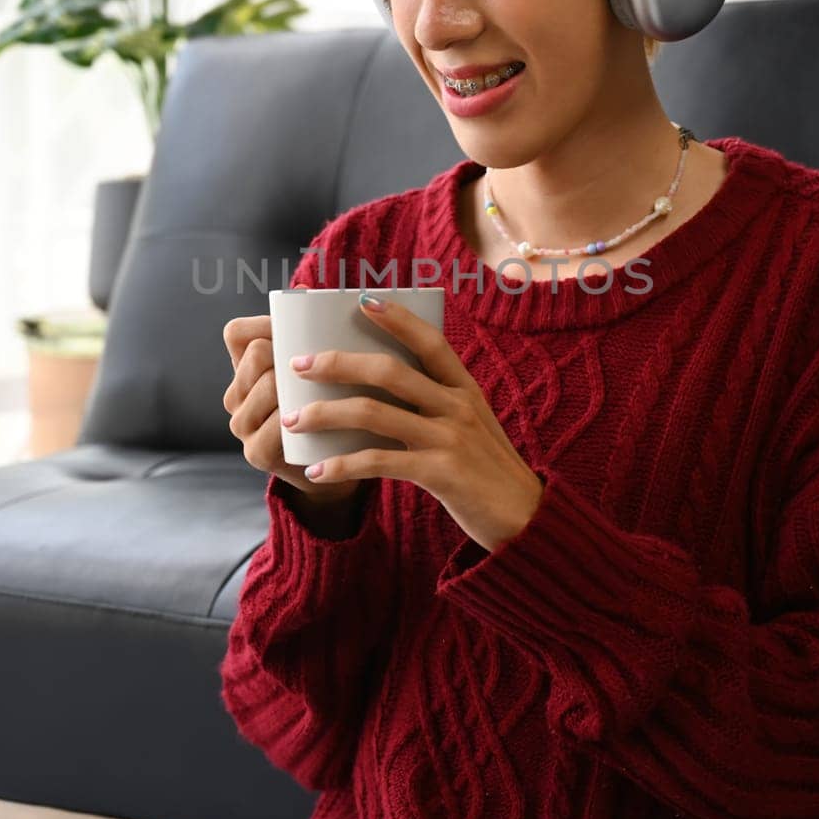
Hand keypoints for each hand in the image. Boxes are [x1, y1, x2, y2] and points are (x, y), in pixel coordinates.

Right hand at [222, 308, 363, 506]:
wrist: (334, 466)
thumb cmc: (333, 408)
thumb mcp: (321, 371)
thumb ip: (317, 337)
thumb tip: (318, 290)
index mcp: (244, 371)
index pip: (236, 334)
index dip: (265, 325)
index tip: (300, 329)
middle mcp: (236, 396)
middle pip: (256, 354)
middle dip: (289, 353)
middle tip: (325, 362)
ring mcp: (242, 426)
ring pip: (266, 384)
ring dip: (295, 384)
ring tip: (327, 387)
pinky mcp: (256, 454)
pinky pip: (274, 424)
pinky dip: (297, 417)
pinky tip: (315, 416)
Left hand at [282, 295, 544, 552]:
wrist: (525, 518)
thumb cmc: (488, 470)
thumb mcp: (472, 425)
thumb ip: (437, 403)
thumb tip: (379, 386)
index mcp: (466, 388)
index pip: (430, 341)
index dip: (397, 319)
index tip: (361, 301)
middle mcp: (458, 406)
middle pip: (389, 371)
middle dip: (337, 364)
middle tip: (298, 364)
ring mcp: (449, 438)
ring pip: (374, 413)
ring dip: (325, 414)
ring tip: (293, 419)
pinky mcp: (440, 473)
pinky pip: (379, 461)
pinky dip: (342, 465)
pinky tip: (317, 470)